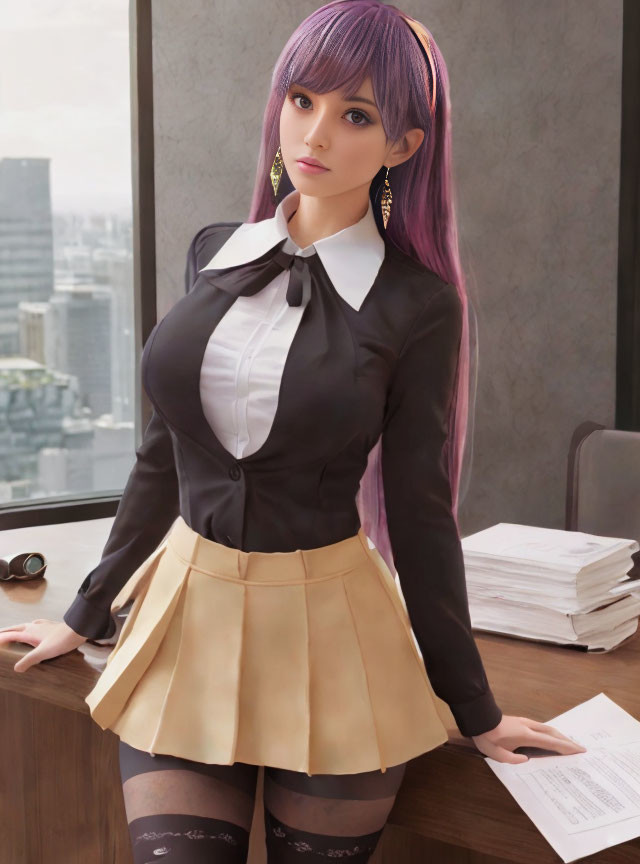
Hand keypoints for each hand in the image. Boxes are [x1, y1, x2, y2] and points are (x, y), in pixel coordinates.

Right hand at [0, 619, 87, 672]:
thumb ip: (29, 660)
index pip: (11, 634)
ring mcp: (44, 625)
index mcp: (30, 632)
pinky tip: (35, 627)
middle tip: (0, 634)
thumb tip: (16, 668)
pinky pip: (37, 625)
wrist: (79, 629)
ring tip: (14, 632)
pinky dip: (31, 627)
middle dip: (7, 631)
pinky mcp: (52, 626)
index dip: (2, 638)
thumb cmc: (61, 640)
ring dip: (18, 628)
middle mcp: (35, 626)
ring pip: (27, 625)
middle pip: (17, 628)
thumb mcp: (43, 653)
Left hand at [471, 715, 586, 763]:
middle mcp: (528, 726)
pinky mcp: (521, 721)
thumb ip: (513, 760)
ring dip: (559, 735)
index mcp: (526, 735)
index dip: (565, 747)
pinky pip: (541, 727)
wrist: (479, 718)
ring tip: (568, 744)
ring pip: (547, 728)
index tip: (578, 751)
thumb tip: (527, 760)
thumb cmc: (487, 737)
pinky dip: (551, 733)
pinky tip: (551, 737)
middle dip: (567, 741)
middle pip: (552, 732)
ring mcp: (525, 722)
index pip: (550, 742)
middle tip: (580, 748)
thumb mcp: (497, 754)